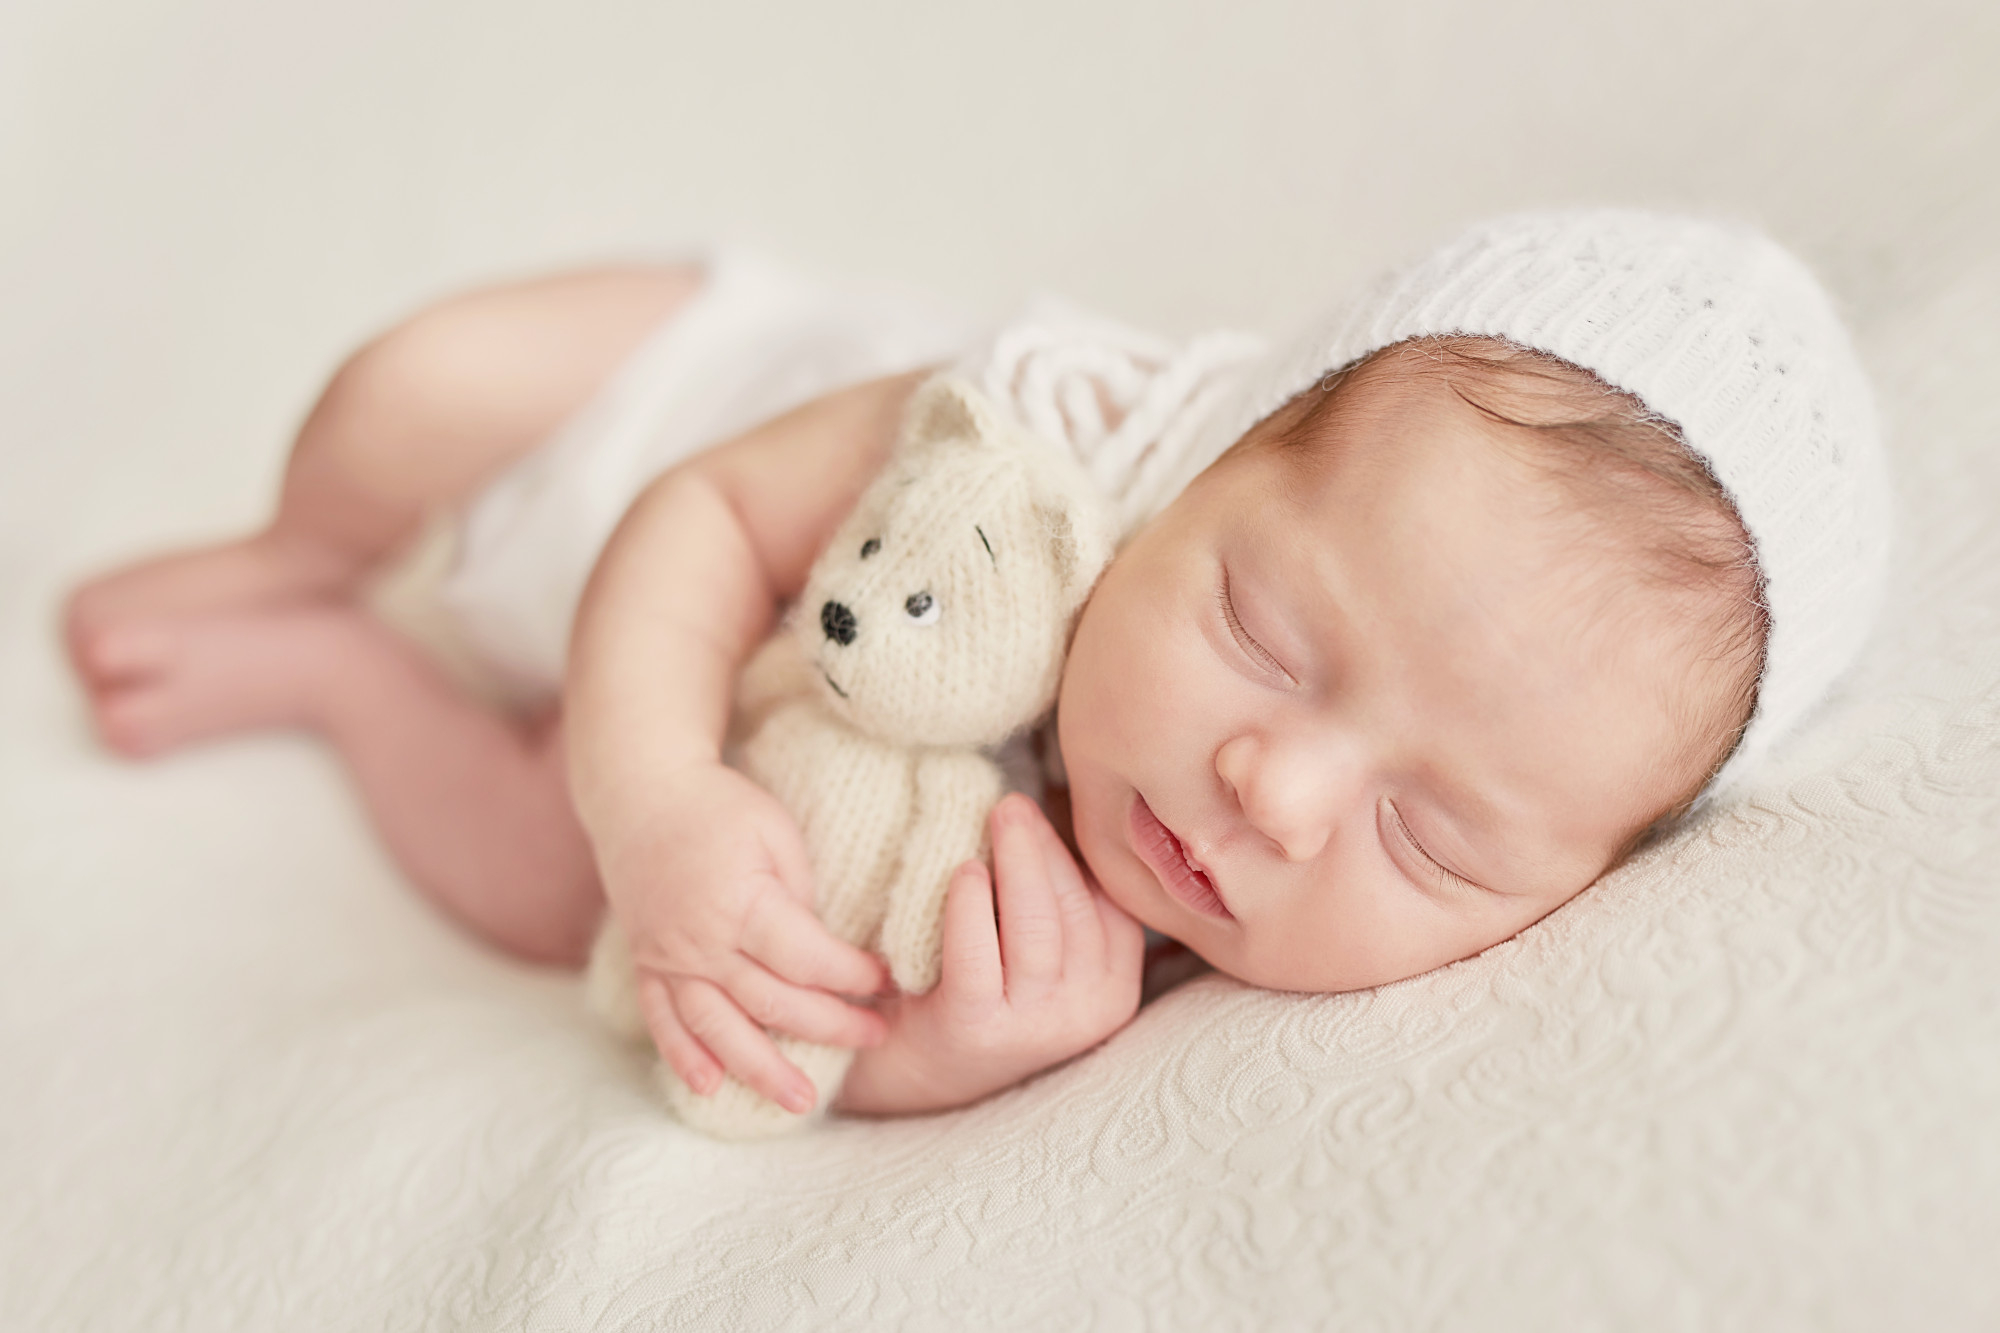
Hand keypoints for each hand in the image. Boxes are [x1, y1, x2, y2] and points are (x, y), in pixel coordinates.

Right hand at [596, 761, 890, 1112]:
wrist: (641, 792)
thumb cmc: (721, 807)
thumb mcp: (777, 835)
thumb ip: (800, 898)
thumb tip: (825, 955)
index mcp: (740, 903)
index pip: (806, 958)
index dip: (852, 975)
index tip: (888, 982)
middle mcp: (699, 941)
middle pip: (771, 1001)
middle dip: (829, 1025)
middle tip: (876, 1038)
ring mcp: (667, 958)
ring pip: (717, 1027)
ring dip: (760, 1069)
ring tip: (800, 1103)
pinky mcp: (647, 963)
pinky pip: (662, 1020)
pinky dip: (683, 1057)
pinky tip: (709, 1088)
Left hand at [836, 793, 1145, 1114]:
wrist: (912, 1068)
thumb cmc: (982, 988)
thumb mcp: (1042, 953)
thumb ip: (1058, 900)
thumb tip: (1049, 806)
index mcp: (1113, 991)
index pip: (1110, 908)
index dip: (1074, 854)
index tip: (1043, 810)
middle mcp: (1084, 1015)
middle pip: (1073, 909)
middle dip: (1043, 847)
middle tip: (1012, 803)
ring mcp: (1034, 1028)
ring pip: (1037, 927)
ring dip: (1015, 862)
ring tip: (995, 818)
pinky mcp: (976, 1029)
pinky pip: (979, 954)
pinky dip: (970, 905)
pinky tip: (963, 872)